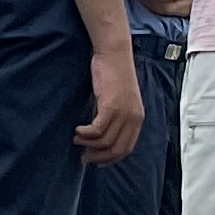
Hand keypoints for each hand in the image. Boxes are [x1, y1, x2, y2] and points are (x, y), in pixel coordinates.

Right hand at [75, 43, 142, 166]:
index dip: (111, 159)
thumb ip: (117, 115)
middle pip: (116, 150)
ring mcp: (123, 113)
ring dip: (88, 144)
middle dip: (98, 157)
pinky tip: (77, 130)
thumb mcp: (121, 98)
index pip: (126, 148)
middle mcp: (133, 118)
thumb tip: (102, 133)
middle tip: (84, 157)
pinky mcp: (111, 106)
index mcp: (137, 118)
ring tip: (77, 140)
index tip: (97, 161)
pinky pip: (97, 130)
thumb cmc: (114, 73)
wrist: (115, 54)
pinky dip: (86, 134)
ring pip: (105, 142)